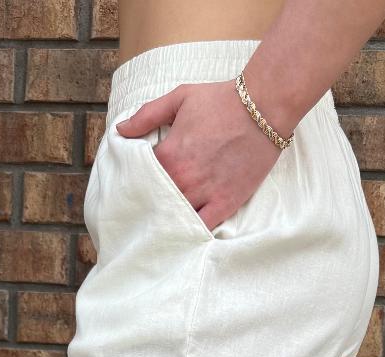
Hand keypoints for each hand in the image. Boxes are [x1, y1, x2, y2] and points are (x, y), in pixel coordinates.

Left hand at [115, 80, 284, 233]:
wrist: (263, 109)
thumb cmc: (221, 100)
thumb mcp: (179, 98)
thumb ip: (147, 115)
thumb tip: (121, 130)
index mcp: (168, 156)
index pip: (141, 177)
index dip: (139, 179)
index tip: (140, 179)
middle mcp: (183, 180)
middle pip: (156, 202)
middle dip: (150, 203)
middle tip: (148, 205)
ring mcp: (205, 194)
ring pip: (176, 218)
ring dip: (168, 219)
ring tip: (163, 220)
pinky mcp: (225, 204)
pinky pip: (202, 227)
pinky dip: (192, 230)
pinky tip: (185, 230)